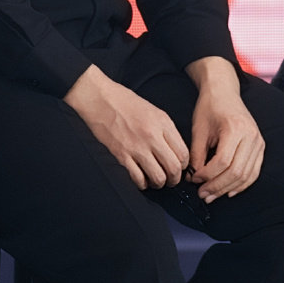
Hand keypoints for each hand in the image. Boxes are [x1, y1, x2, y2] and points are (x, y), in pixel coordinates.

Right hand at [64, 64, 188, 189]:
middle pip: (174, 168)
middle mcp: (152, 135)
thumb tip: (174, 150)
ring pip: (158, 177)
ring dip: (159, 183)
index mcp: (162, 123)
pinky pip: (138, 179)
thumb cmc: (123, 101)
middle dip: (174, 179)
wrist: (99, 98)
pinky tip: (140, 179)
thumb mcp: (153, 110)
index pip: (183, 153)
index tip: (179, 167)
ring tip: (155, 181)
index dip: (183, 165)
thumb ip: (165, 129)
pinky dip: (142, 184)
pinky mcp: (121, 155)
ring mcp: (137, 147)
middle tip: (170, 179)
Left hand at [185, 57, 264, 202]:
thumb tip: (194, 178)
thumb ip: (197, 155)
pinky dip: (241, 184)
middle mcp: (250, 136)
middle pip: (236, 171)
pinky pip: (253, 172)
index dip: (207, 175)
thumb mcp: (199, 129)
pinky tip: (228, 191)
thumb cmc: (209, 107)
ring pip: (246, 175)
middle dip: (217, 186)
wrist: (224, 92)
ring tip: (212, 194)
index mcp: (235, 128)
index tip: (194, 179)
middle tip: (202, 194)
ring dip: (228, 189)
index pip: (223, 162)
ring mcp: (258, 142)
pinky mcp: (260, 147)